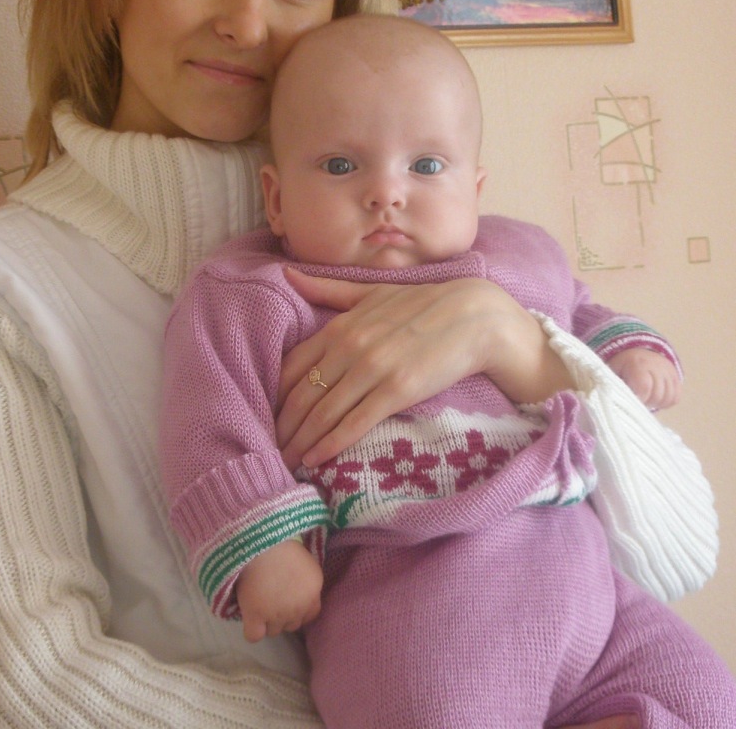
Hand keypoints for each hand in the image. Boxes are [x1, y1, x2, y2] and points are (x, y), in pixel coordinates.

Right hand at [236, 539, 322, 642]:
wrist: (259, 540)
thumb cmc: (279, 542)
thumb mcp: (303, 559)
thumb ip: (304, 581)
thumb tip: (294, 591)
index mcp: (314, 589)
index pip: (310, 614)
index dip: (298, 608)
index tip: (286, 597)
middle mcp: (299, 606)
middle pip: (292, 625)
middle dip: (282, 614)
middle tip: (270, 596)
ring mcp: (278, 614)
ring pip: (273, 631)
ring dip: (266, 621)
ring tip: (257, 600)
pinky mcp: (256, 616)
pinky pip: (254, 636)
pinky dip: (251, 629)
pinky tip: (248, 617)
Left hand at [276, 269, 571, 469]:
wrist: (474, 316)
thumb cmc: (421, 303)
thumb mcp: (370, 292)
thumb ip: (327, 290)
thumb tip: (286, 274)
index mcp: (339, 326)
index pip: (292, 367)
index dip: (273, 396)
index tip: (262, 417)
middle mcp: (349, 347)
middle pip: (302, 395)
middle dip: (282, 426)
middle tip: (268, 449)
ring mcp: (372, 369)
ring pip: (323, 412)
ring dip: (300, 441)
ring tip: (285, 462)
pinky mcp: (397, 391)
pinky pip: (355, 422)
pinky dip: (330, 444)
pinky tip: (315, 460)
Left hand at [606, 348, 681, 410]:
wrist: (637, 353)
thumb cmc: (621, 367)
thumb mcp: (612, 372)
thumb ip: (613, 385)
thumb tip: (614, 403)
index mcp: (637, 363)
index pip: (644, 386)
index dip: (639, 398)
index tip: (632, 403)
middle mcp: (656, 365)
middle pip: (657, 394)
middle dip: (646, 402)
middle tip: (637, 400)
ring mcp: (668, 371)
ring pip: (669, 397)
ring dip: (656, 403)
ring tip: (645, 398)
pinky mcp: (676, 377)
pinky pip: (675, 398)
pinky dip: (665, 402)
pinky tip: (654, 398)